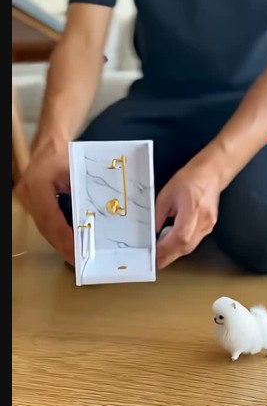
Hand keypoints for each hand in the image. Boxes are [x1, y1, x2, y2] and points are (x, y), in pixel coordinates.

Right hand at [14, 139, 74, 264]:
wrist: (51, 143)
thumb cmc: (66, 154)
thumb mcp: (78, 170)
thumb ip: (85, 191)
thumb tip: (99, 214)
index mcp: (38, 186)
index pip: (51, 219)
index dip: (64, 238)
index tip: (77, 252)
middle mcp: (28, 194)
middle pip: (46, 227)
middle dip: (62, 246)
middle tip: (79, 262)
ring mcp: (28, 198)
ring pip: (44, 227)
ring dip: (59, 242)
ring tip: (76, 257)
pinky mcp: (32, 201)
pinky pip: (45, 221)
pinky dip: (57, 233)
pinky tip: (70, 243)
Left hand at [155, 161, 223, 269]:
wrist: (211, 174)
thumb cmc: (188, 180)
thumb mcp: (166, 195)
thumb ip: (159, 216)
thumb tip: (153, 234)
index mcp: (192, 210)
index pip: (179, 237)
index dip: (166, 249)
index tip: (153, 257)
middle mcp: (203, 221)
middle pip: (186, 247)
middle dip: (169, 257)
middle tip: (155, 264)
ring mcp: (209, 225)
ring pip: (191, 246)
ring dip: (175, 253)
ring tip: (161, 257)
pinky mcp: (210, 226)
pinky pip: (195, 241)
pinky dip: (182, 246)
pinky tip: (172, 246)